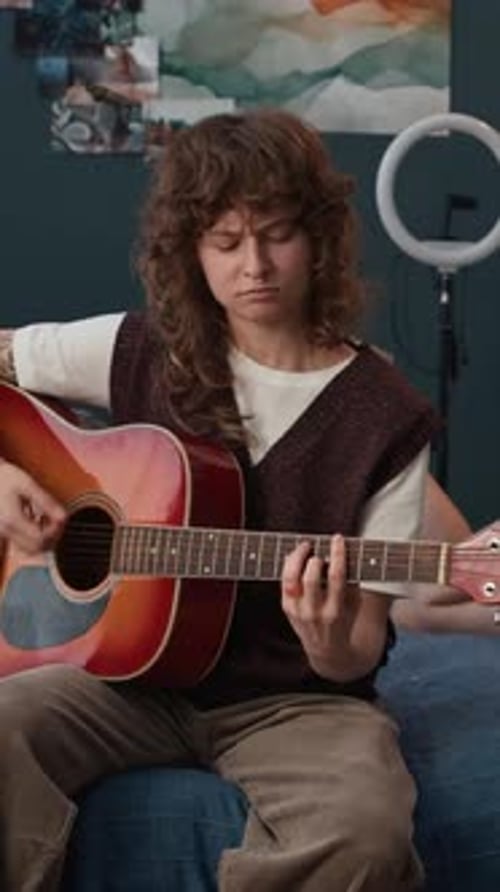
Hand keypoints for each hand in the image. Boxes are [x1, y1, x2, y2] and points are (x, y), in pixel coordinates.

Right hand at [0, 459, 65, 553]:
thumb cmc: (4, 477)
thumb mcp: (27, 484)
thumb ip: (46, 501)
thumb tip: (62, 516)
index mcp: (12, 519)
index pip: (40, 538)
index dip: (55, 531)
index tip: (60, 518)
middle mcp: (6, 529)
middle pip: (35, 547)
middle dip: (51, 537)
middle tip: (57, 521)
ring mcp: (3, 532)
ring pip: (29, 548)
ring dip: (43, 539)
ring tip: (48, 520)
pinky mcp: (3, 530)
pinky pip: (21, 542)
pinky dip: (33, 536)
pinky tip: (37, 520)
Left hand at [281, 535, 361, 676]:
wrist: (328, 652)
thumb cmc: (348, 621)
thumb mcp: (359, 607)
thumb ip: (362, 584)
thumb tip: (371, 556)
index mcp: (336, 612)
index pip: (336, 578)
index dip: (337, 555)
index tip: (338, 538)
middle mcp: (315, 613)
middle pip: (311, 578)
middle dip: (315, 558)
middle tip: (319, 545)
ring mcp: (298, 612)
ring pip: (291, 579)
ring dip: (297, 558)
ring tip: (306, 546)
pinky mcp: (288, 610)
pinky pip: (284, 583)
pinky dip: (288, 566)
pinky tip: (295, 556)